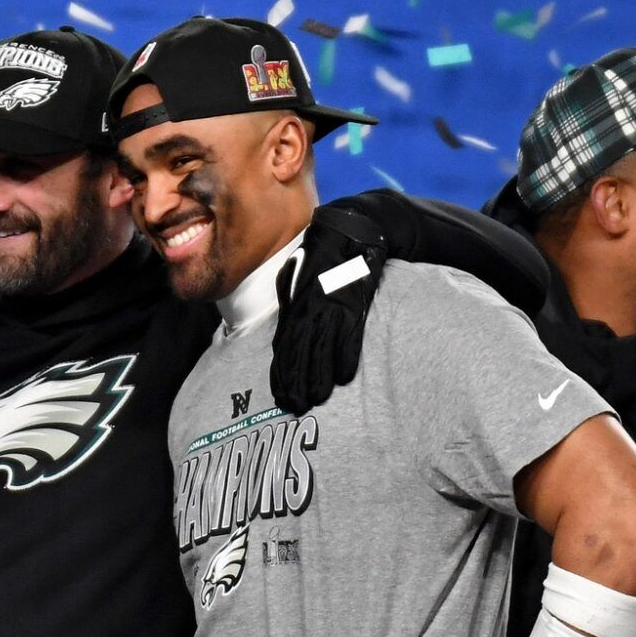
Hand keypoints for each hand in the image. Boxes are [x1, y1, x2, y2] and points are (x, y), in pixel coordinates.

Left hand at [270, 196, 395, 416]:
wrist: (350, 230)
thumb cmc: (321, 258)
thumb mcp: (297, 280)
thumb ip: (290, 309)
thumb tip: (282, 339)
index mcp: (296, 306)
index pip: (284, 346)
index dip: (282, 372)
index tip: (280, 394)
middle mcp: (311, 310)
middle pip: (301, 353)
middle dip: (297, 382)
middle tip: (295, 406)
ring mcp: (333, 308)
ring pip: (323, 348)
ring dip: (319, 375)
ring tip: (316, 399)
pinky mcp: (355, 303)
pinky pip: (350, 334)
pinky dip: (346, 355)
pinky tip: (344, 376)